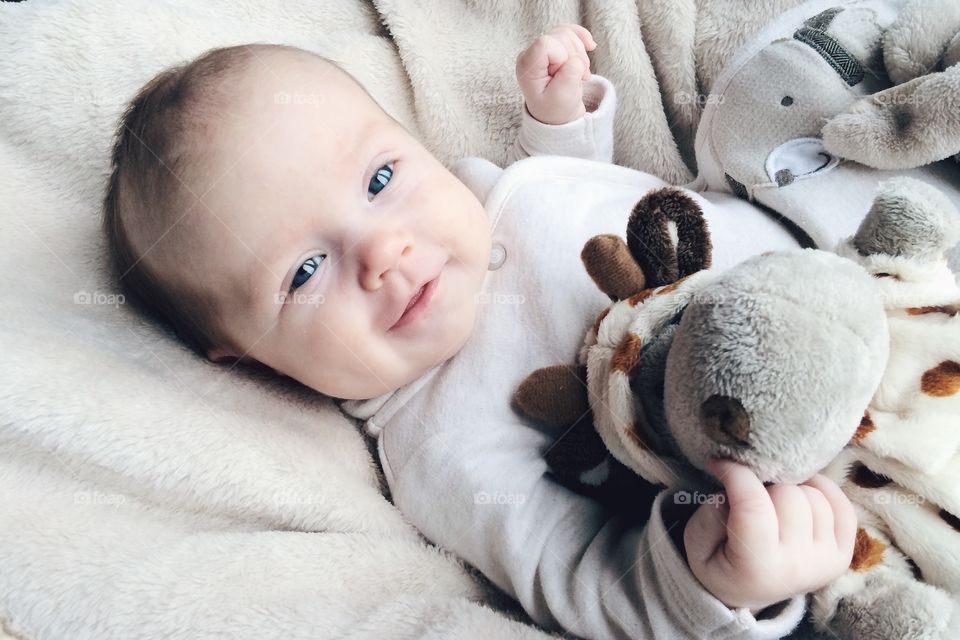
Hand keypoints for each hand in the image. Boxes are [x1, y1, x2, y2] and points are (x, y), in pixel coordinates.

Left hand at [515, 24, 596, 124]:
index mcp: (527, 66)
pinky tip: (590, 46)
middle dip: (575, 56)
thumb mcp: (563, 97)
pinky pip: (569, 31)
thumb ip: (569, 75)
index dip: (562, 56)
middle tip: (579, 77)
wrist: (556, 113)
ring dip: (580, 53)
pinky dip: (582, 38)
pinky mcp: (553, 45)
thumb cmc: (555, 108)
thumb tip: (576, 58)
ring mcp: (541, 48)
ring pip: (567, 33)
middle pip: (560, 37)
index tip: (562, 75)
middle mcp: (530, 53)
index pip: (546, 44)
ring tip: (580, 73)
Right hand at [683, 459, 856, 609]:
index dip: (736, 474)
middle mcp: (797, 565)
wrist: (744, 596)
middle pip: (790, 495)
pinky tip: (802, 491)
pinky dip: (824, 492)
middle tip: (750, 488)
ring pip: (816, 497)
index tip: (720, 463)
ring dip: (792, 488)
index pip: (754, 504)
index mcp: (758, 566)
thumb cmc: (718, 565)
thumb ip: (709, 515)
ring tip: (772, 495)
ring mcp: (824, 561)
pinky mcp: (841, 555)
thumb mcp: (696, 546)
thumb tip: (734, 483)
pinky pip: (843, 509)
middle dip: (765, 484)